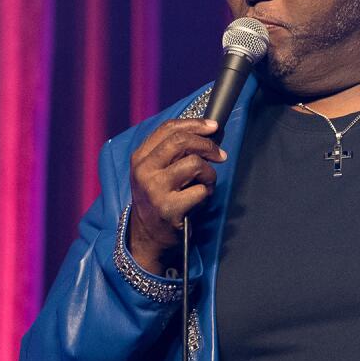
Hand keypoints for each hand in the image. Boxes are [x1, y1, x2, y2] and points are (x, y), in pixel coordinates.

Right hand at [127, 118, 225, 274]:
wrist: (147, 236)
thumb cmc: (158, 199)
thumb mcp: (154, 171)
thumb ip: (172, 152)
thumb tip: (206, 132)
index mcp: (140, 157)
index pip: (168, 129)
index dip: (195, 124)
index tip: (213, 127)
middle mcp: (144, 171)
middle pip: (181, 141)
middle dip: (207, 145)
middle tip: (220, 155)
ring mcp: (155, 189)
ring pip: (195, 164)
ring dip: (209, 173)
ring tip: (206, 183)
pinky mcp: (169, 207)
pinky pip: (200, 190)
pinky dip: (207, 193)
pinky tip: (200, 199)